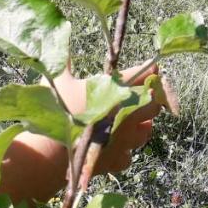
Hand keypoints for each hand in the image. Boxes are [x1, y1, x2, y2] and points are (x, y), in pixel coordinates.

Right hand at [51, 63, 167, 174]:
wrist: (52, 151)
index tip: (152, 67)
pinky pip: (129, 155)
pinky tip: (116, 146)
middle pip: (154, 104)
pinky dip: (124, 151)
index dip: (150, 70)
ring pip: (146, 131)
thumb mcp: (59, 82)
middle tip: (145, 96)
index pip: (144, 74)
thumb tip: (60, 48)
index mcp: (117, 90)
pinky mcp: (117, 159)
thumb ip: (65, 64)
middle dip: (151, 99)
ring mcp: (125, 138)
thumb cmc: (57, 111)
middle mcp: (128, 114)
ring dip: (142, 125)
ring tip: (133, 121)